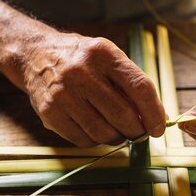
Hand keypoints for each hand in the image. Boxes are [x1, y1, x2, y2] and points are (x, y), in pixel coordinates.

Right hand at [15, 32, 165, 146]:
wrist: (35, 56)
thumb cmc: (82, 60)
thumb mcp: (109, 59)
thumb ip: (133, 85)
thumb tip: (159, 118)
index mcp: (103, 54)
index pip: (139, 87)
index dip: (154, 112)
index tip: (159, 127)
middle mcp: (81, 72)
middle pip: (122, 115)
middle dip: (137, 131)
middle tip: (139, 133)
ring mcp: (63, 94)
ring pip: (103, 133)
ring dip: (117, 138)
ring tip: (117, 130)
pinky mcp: (50, 113)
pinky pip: (83, 140)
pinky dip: (96, 141)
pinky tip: (95, 129)